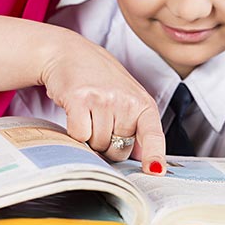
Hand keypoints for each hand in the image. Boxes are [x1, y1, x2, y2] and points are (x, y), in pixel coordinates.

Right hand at [39, 28, 164, 173]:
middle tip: (101, 120)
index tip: (155, 171)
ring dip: (89, 138)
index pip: (153, 134)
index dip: (154, 155)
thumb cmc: (100, 79)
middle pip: (118, 151)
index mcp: (143, 102)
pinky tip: (76, 113)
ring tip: (88, 113)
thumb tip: (144, 160)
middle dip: (108, 145)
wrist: (70, 54)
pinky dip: (74, 132)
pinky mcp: (80, 99)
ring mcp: (104, 99)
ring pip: (97, 145)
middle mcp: (127, 100)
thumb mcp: (127, 98)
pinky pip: (79, 136)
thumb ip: (137, 126)